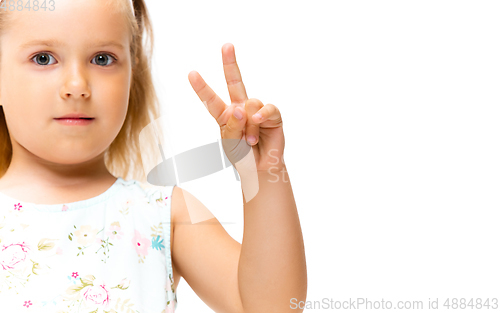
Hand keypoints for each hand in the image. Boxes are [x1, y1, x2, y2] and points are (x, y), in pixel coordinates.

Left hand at [188, 43, 284, 174]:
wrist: (260, 169)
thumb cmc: (242, 156)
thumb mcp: (230, 144)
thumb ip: (232, 127)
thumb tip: (240, 108)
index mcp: (225, 115)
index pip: (211, 100)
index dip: (202, 87)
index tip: (191, 73)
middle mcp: (240, 108)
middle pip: (235, 82)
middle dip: (231, 63)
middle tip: (227, 45)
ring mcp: (257, 110)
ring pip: (250, 105)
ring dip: (249, 126)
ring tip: (250, 141)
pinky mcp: (272, 116)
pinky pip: (267, 109)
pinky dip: (262, 115)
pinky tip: (259, 121)